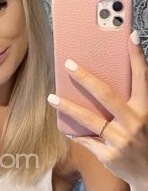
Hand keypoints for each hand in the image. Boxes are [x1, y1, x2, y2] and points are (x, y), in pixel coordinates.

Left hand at [47, 31, 147, 186]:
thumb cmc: (143, 140)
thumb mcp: (144, 118)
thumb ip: (131, 102)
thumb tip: (103, 82)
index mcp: (146, 109)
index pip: (142, 77)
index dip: (137, 56)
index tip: (130, 35)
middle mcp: (134, 123)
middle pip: (106, 95)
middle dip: (86, 77)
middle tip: (68, 63)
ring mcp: (120, 140)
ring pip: (89, 119)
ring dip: (68, 107)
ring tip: (51, 97)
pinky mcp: (109, 155)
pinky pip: (86, 140)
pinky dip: (74, 132)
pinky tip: (64, 126)